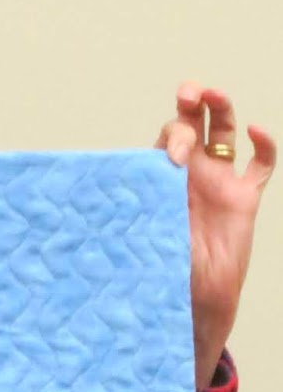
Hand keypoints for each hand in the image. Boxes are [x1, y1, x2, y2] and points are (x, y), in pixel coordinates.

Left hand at [156, 85, 274, 390]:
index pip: (166, 139)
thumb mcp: (146, 231)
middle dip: (189, 106)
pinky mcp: (244, 198)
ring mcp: (219, 184)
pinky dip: (263, 145)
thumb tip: (127, 189)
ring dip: (221, 109)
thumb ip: (145, 205)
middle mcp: (189, 176)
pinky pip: (260, 165)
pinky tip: (257, 130)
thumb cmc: (161, 269)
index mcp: (161, 180)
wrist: (194, 299)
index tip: (174, 156)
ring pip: (224, 134)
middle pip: (192, 125)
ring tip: (213, 94)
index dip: (171, 136)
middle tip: (188, 93)